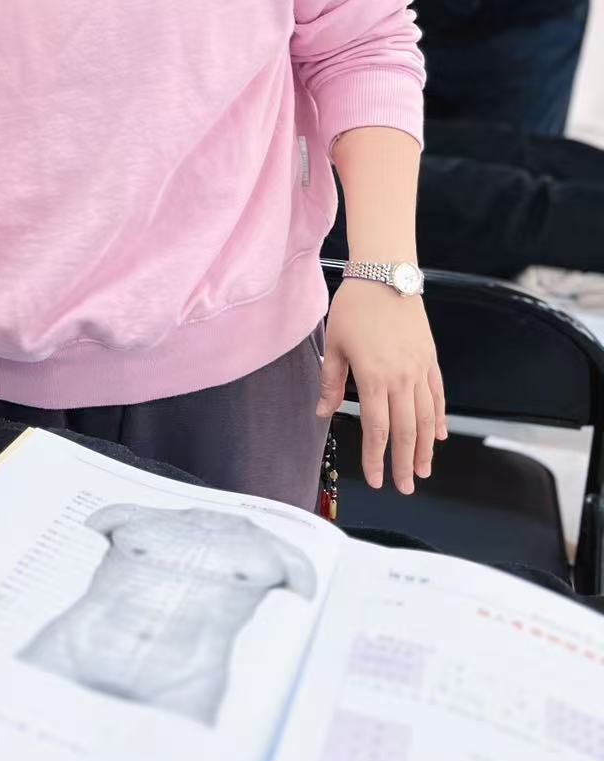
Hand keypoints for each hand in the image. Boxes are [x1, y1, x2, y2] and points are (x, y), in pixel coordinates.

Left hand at [316, 281, 446, 492]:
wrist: (386, 273)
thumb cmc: (355, 306)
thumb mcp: (335, 343)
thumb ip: (331, 382)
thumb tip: (322, 413)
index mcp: (374, 377)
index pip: (377, 428)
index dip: (376, 458)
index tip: (375, 479)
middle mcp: (402, 378)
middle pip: (406, 430)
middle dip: (404, 462)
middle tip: (405, 487)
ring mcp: (420, 369)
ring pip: (427, 418)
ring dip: (425, 448)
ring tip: (423, 470)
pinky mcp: (430, 358)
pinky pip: (438, 395)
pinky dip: (439, 418)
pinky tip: (439, 436)